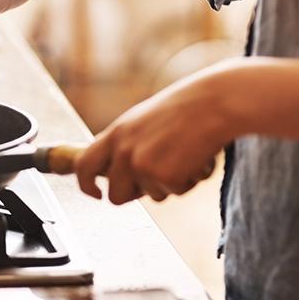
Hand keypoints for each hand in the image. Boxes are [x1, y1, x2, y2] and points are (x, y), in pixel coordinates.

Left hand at [75, 65, 237, 203]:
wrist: (214, 103)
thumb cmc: (185, 109)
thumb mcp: (142, 121)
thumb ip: (126, 144)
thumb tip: (116, 172)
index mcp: (115, 134)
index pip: (84, 166)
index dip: (86, 185)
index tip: (95, 194)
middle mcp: (123, 151)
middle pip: (116, 196)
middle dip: (135, 195)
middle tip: (159, 177)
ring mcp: (142, 165)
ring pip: (152, 197)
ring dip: (170, 183)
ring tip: (184, 155)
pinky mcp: (165, 177)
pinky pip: (176, 193)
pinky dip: (190, 181)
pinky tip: (197, 158)